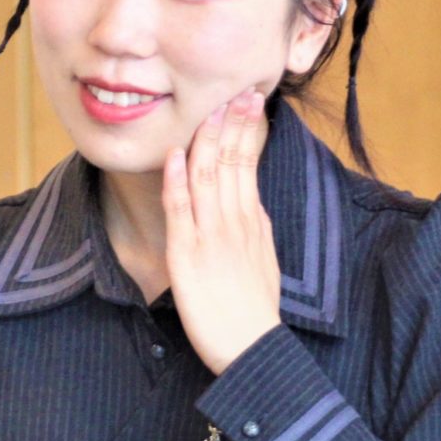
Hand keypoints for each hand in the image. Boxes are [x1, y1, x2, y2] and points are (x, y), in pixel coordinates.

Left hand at [161, 87, 281, 375]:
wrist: (254, 351)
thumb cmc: (254, 312)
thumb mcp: (264, 260)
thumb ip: (254, 228)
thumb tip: (250, 200)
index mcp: (253, 221)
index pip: (248, 163)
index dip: (246, 130)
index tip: (247, 101)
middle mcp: (235, 222)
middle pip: (231, 161)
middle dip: (232, 122)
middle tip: (236, 89)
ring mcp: (212, 236)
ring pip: (208, 176)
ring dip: (206, 139)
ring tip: (208, 107)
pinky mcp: (188, 255)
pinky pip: (182, 209)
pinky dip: (177, 179)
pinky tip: (176, 154)